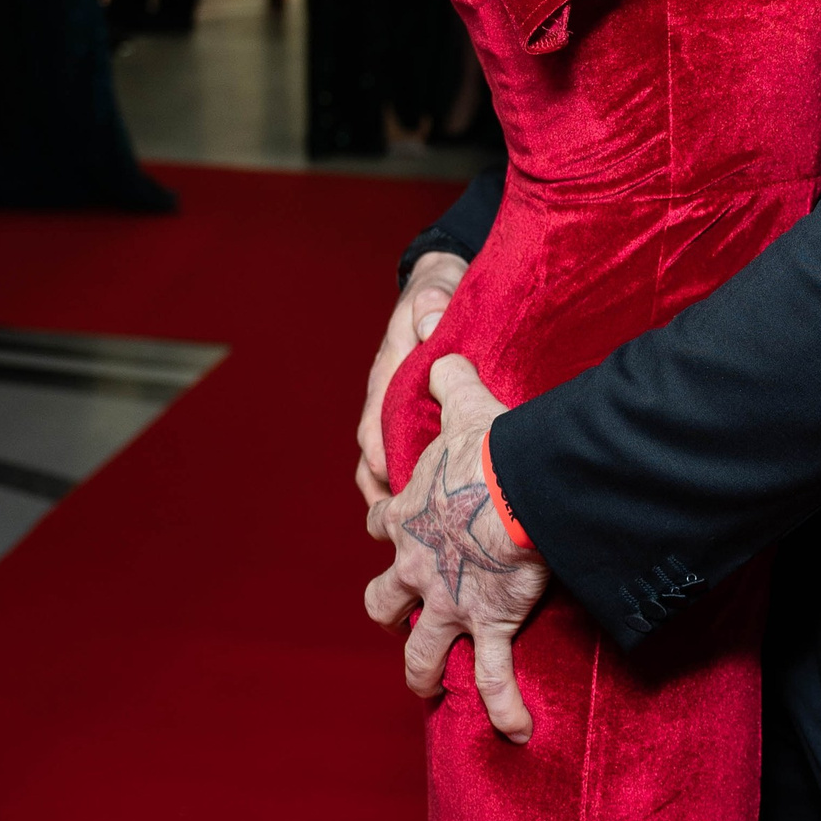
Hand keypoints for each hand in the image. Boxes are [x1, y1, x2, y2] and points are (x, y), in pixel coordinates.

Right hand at [356, 250, 468, 506]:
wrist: (443, 291)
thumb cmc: (434, 296)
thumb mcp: (432, 293)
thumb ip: (430, 303)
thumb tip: (428, 320)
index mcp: (387, 375)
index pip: (374, 419)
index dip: (377, 448)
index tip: (384, 473)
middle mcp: (390, 401)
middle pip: (378, 453)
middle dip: (386, 488)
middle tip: (402, 521)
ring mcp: (406, 414)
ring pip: (396, 462)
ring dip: (404, 492)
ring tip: (422, 529)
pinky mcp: (425, 422)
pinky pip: (419, 457)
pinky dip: (426, 481)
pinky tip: (447, 508)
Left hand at [365, 354, 547, 743]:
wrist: (516, 487)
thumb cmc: (491, 446)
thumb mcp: (464, 403)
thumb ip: (449, 378)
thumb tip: (440, 348)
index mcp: (409, 516)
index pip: (383, 528)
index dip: (387, 531)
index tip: (393, 530)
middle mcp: (417, 568)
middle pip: (382, 600)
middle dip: (388, 610)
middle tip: (400, 617)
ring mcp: (448, 604)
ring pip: (421, 653)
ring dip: (425, 672)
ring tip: (432, 688)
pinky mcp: (487, 626)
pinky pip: (495, 680)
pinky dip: (504, 708)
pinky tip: (516, 732)